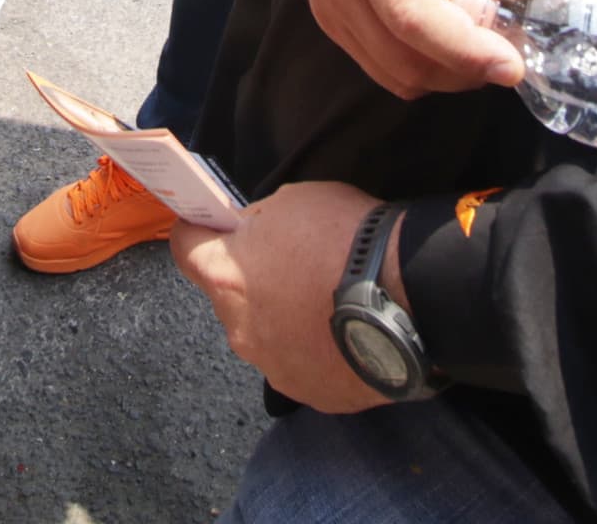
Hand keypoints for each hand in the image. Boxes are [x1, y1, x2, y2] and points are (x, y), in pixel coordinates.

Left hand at [170, 180, 384, 412]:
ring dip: (282, 319)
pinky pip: (300, 364)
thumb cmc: (348, 240)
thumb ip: (261, 222)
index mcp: (227, 277)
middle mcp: (240, 328)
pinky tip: (343, 330)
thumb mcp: (296, 201)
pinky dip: (314, 349)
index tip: (211, 226)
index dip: (198, 232)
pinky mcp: (309, 394)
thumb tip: (253, 232)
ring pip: (264, 336)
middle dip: (250, 281)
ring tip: (325, 301)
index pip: (185, 249)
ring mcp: (273, 367)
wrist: (411, 298)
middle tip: (291, 265)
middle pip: (228, 298)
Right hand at [280, 0, 545, 97]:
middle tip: (503, 23)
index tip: (513, 63)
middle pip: (409, 62)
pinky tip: (447, 26)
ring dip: (450, 67)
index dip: (467, 50)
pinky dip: (427, 63)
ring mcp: (330, 12)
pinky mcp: (333, 23)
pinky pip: (385, 67)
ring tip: (475, 19)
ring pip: (399, 76)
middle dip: (467, 62)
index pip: (415, 18)